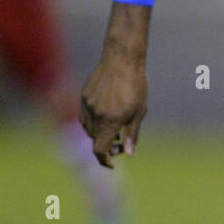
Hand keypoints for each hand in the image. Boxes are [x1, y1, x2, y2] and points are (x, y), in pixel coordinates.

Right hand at [80, 4, 150, 166]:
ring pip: (88, 130)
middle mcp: (95, 115)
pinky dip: (92, 123)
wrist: (122, 59)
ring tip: (114, 128)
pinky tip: (105, 116)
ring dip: (99, 134)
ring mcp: (87, 105)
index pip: (100, 150)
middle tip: (121, 143)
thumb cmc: (136, 85)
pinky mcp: (83, 97)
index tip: (113, 164)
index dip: (105, 161)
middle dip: (106, 147)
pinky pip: (84, 116)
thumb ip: (132, 134)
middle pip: (95, 141)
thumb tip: (129, 154)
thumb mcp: (139, 111)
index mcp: (110, 121)